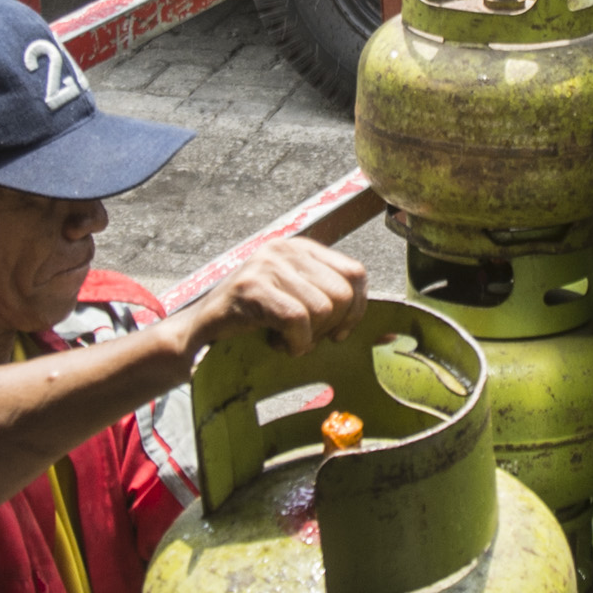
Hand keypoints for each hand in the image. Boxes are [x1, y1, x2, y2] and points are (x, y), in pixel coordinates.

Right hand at [187, 238, 367, 358]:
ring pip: (321, 309)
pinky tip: (274, 343)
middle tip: (299, 336)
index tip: (337, 332)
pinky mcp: (251, 288)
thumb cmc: (253, 322)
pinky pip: (296, 320)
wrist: (201, 333)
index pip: (356, 273)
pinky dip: (292, 342)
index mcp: (302, 249)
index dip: (355, 310)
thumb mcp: (297, 303)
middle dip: (327, 327)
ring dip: (305, 337)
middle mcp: (286, 250)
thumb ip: (333, 307)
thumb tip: (391, 340)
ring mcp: (267, 265)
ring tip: (281, 337)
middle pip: (341, 294)